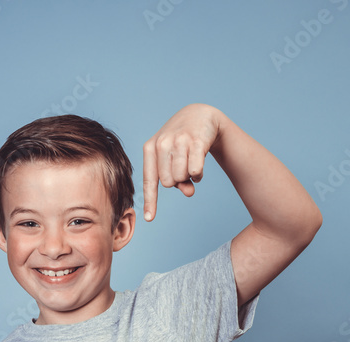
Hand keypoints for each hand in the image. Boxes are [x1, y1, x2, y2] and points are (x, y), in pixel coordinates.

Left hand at [142, 103, 223, 221]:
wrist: (200, 115)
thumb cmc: (182, 142)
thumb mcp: (173, 158)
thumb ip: (177, 179)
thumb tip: (189, 193)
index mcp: (150, 148)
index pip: (149, 180)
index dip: (150, 201)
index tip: (149, 219)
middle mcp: (162, 144)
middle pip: (169, 183)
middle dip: (178, 180)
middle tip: (183, 166)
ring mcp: (178, 141)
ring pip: (182, 178)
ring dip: (190, 176)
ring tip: (191, 161)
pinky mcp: (195, 142)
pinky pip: (195, 171)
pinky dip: (199, 173)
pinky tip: (199, 161)